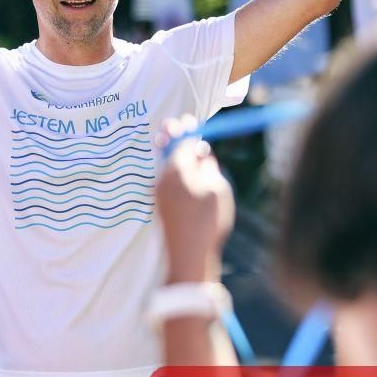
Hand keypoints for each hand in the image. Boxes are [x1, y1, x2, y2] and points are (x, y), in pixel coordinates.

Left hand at [155, 115, 234, 284]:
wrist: (189, 256)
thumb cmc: (207, 222)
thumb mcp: (217, 189)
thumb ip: (209, 167)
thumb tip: (202, 154)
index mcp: (176, 170)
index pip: (180, 141)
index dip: (186, 130)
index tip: (190, 120)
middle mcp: (162, 179)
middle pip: (167, 151)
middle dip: (172, 138)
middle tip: (174, 125)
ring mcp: (159, 193)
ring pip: (165, 167)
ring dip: (172, 155)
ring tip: (179, 147)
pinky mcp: (160, 206)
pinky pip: (166, 181)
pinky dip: (173, 172)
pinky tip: (182, 174)